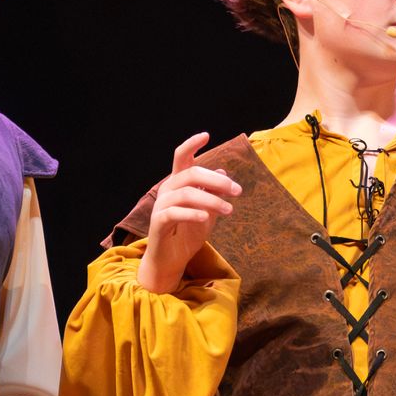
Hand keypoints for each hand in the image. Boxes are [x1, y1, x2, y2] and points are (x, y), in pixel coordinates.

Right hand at [136, 132, 240, 292]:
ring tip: (229, 210)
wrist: (172, 260)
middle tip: (237, 191)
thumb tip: (222, 172)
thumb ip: (213, 193)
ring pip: (187, 193)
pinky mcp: (158, 222)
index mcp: (178, 184)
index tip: (207, 135)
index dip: (191, 144)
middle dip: (217, 181)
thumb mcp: (207, 212)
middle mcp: (167, 190)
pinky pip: (174, 212)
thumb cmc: (188, 234)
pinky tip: (206, 217)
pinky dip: (192, 213)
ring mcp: (161, 205)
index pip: (182, 157)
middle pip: (191, 173)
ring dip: (211, 200)